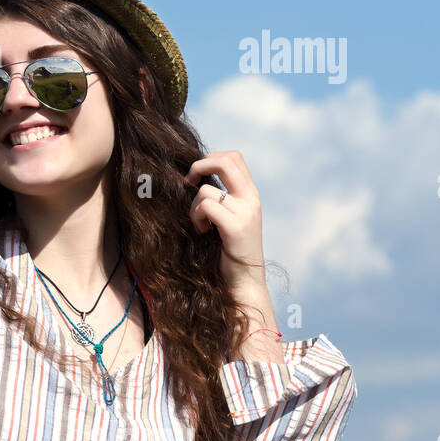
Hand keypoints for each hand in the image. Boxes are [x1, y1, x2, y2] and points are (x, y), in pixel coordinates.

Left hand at [182, 150, 267, 295]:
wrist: (245, 283)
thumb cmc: (229, 252)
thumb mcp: (228, 218)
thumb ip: (221, 198)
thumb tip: (194, 178)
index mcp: (250, 195)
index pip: (233, 157)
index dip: (210, 158)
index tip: (195, 176)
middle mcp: (252, 199)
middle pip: (226, 160)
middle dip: (199, 166)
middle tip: (187, 183)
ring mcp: (246, 212)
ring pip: (206, 190)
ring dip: (193, 207)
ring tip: (201, 224)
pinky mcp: (236, 227)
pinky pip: (206, 206)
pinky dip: (197, 218)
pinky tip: (203, 232)